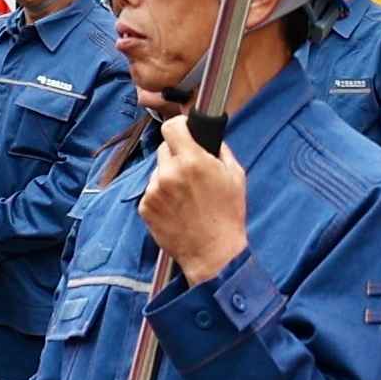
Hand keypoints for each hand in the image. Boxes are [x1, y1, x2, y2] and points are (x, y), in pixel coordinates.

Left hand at [140, 117, 251, 284]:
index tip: (184, 132)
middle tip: (191, 172)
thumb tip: (209, 138)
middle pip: (164, 148)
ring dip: (168, 177)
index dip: (179, 127)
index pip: (171, 127)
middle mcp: (169, 173)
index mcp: (193, 161)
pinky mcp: (145, 207)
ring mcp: (154, 191)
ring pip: (158, 171)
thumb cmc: (227, 215)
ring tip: (186, 197)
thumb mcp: (235, 176)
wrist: (213, 252)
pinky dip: (162, 196)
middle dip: (177, 156)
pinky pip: (152, 191)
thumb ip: (220, 151)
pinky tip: (177, 209)